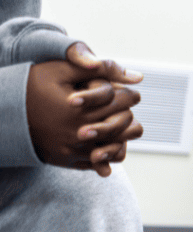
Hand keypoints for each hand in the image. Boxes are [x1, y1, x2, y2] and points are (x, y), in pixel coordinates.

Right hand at [26, 43, 142, 175]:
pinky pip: (97, 162)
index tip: (132, 92)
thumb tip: (139, 77)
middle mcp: (75, 134)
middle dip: (127, 112)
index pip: (120, 102)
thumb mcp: (61, 70)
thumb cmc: (31, 84)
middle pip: (120, 125)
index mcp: (78, 110)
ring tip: (120, 121)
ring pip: (114, 147)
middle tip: (129, 106)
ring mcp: (70, 150)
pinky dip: (108, 152)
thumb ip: (100, 69)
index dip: (129, 94)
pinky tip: (107, 138)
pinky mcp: (64, 160)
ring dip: (122, 134)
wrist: (1, 112)